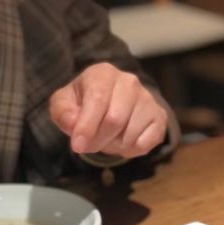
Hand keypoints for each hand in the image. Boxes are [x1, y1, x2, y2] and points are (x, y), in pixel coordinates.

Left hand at [49, 63, 167, 157]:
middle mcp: (130, 82)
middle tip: (89, 146)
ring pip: (130, 135)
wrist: (113, 103)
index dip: (87, 126)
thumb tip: (74, 125)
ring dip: (114, 146)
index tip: (78, 146)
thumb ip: (63, 112)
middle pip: (115, 120)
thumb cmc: (84, 103)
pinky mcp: (160, 117)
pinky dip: (130, 150)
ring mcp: (148, 99)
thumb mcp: (65, 104)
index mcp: (104, 73)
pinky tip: (123, 141)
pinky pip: (145, 143)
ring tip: (107, 138)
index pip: (98, 99)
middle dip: (99, 139)